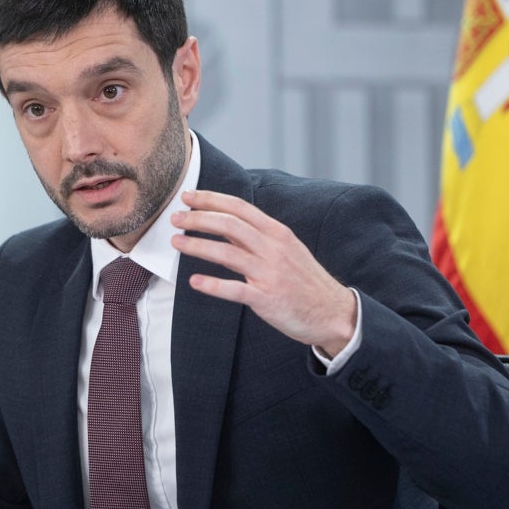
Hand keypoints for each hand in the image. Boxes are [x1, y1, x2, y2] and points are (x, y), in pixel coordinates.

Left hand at [170, 189, 357, 355]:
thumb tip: (225, 222)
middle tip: (175, 218)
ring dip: (198, 246)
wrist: (333, 312)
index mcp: (277, 232)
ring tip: (176, 243)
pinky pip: (235, 290)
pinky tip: (194, 281)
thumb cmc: (305, 280)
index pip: (239, 208)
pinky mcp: (267, 299)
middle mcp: (273, 249)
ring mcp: (270, 274)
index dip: (210, 199)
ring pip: (227, 253)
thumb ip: (259, 236)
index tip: (188, 196)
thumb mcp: (287, 248)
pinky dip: (212, 285)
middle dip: (198, 218)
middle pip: (229, 225)